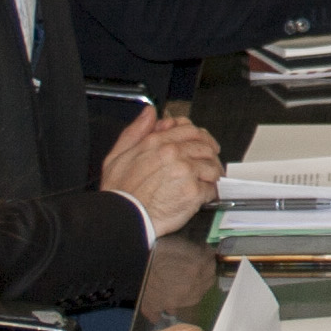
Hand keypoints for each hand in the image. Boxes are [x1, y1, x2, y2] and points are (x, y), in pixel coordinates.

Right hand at [101, 106, 224, 235]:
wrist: (124, 217)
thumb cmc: (120, 192)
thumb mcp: (117, 155)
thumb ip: (135, 131)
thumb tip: (149, 113)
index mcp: (157, 142)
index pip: (190, 130)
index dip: (199, 136)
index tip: (202, 143)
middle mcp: (174, 153)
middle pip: (205, 147)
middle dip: (209, 155)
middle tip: (209, 164)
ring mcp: (186, 172)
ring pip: (212, 166)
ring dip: (211, 174)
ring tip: (206, 181)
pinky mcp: (193, 192)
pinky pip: (211, 188)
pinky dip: (209, 193)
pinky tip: (201, 196)